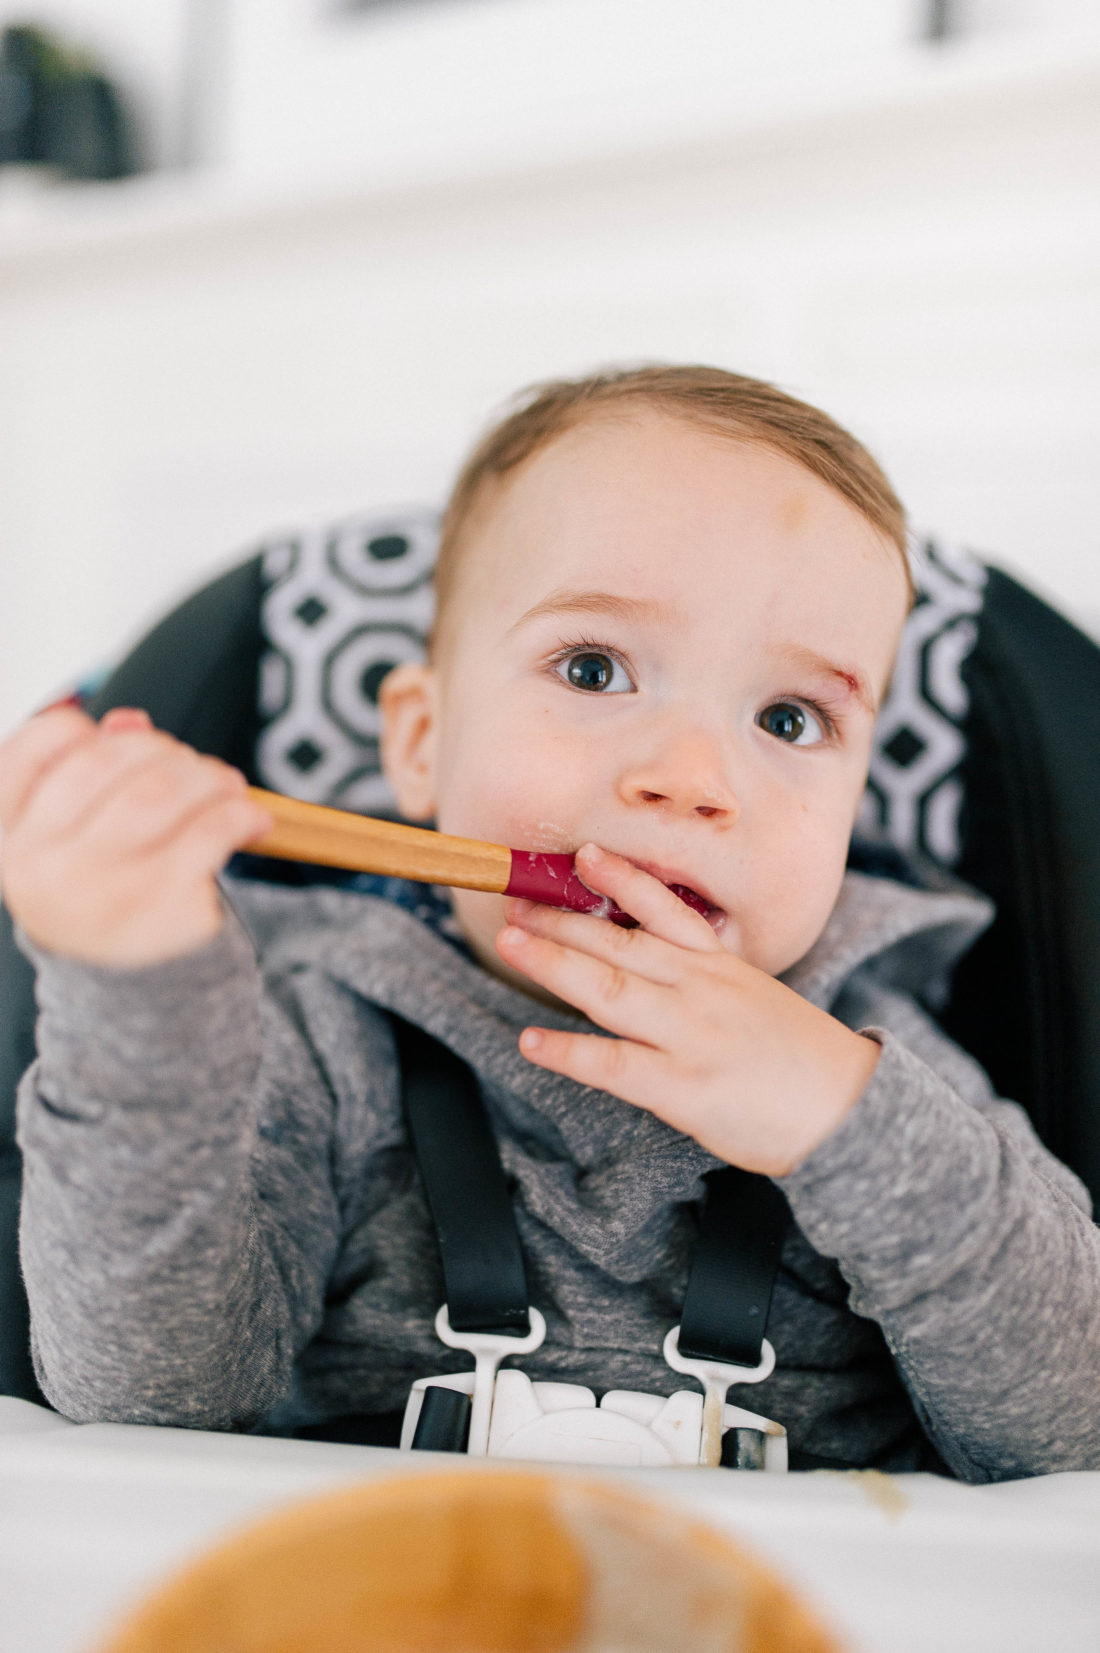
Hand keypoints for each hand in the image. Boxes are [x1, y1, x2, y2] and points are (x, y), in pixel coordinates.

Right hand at [0, 705, 271, 967]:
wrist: (133, 987)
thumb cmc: (105, 894)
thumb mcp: (79, 842)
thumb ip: (93, 777)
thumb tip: (130, 721)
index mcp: (11, 838)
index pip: (32, 750)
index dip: (81, 731)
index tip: (122, 738)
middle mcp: (43, 865)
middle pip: (106, 762)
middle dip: (162, 750)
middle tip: (194, 765)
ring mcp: (100, 888)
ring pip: (160, 791)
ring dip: (206, 776)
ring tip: (227, 786)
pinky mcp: (161, 905)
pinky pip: (210, 831)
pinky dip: (239, 814)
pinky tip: (250, 819)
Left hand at [495, 843, 880, 1176]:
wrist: (849, 1109)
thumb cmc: (802, 1062)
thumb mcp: (759, 999)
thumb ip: (710, 983)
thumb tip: (660, 972)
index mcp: (720, 967)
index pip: (665, 910)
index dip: (621, 879)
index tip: (585, 853)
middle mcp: (699, 990)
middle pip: (619, 943)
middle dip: (561, 919)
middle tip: (514, 899)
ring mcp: (688, 1035)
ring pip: (608, 989)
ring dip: (553, 962)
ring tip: (509, 941)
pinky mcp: (681, 1086)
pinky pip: (611, 1064)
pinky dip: (567, 1051)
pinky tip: (529, 1040)